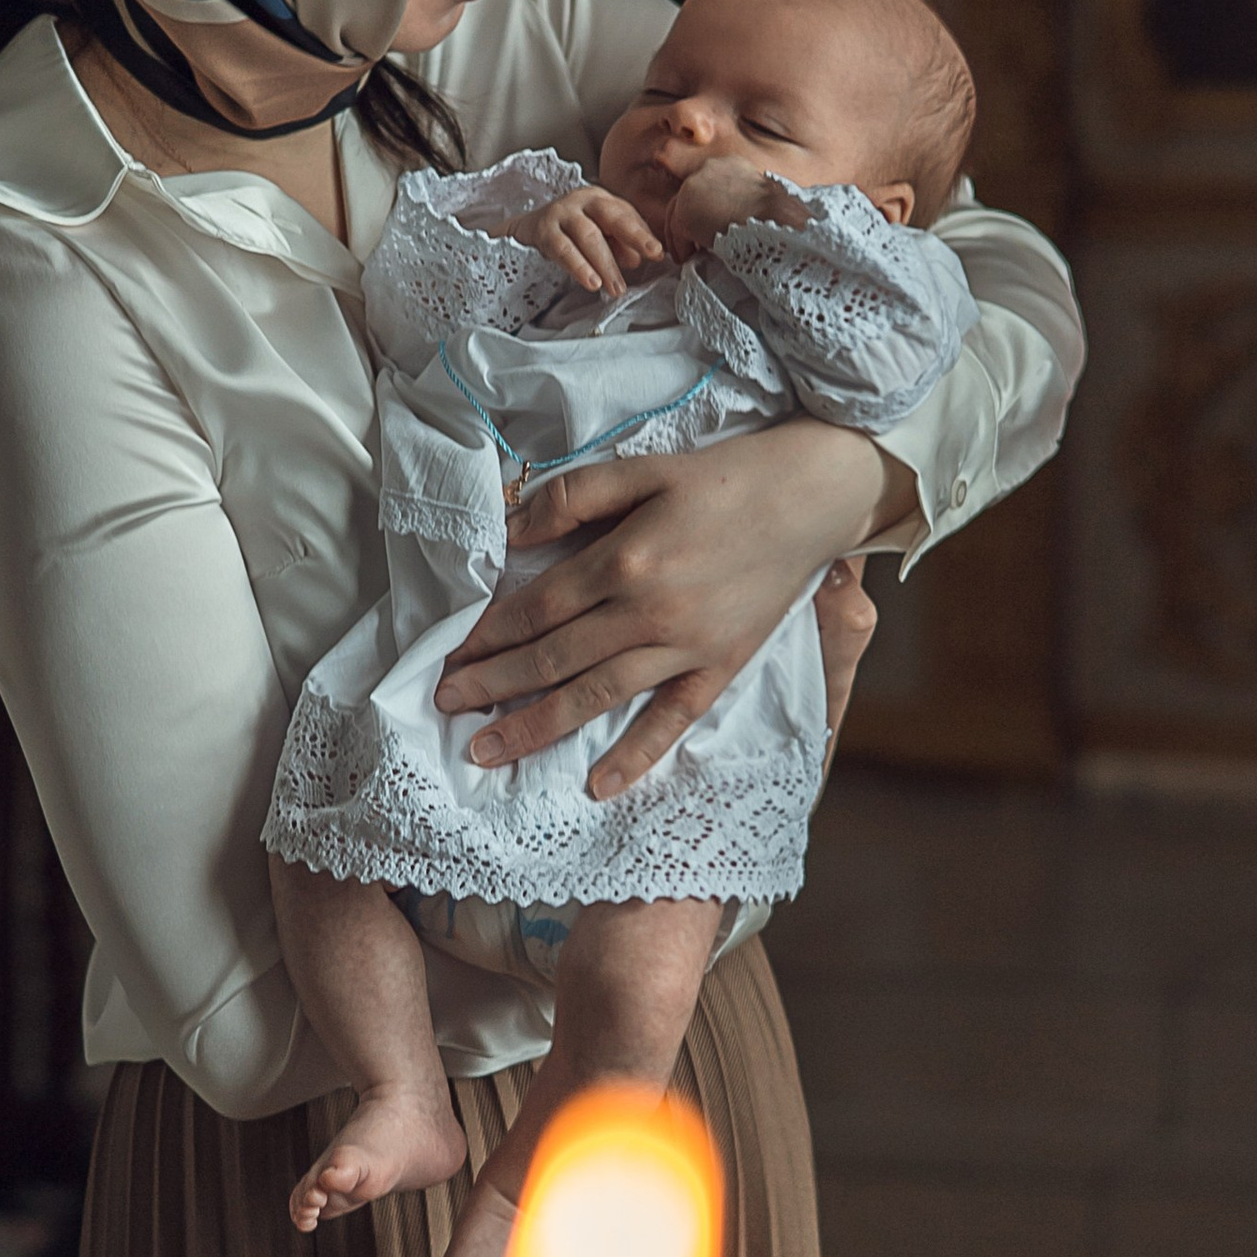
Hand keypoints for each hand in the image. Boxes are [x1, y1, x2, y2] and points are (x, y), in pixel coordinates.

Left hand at [436, 421, 909, 797]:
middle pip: (552, 659)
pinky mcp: (719, 668)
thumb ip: (572, 499)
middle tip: (444, 706)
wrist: (812, 498)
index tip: (448, 655)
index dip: (485, 635)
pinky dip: (635, 757)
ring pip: (595, 697)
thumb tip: (510, 532)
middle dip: (491, 685)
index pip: (535, 609)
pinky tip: (597, 786)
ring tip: (487, 751)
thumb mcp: (642, 470)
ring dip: (535, 727)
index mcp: (625, 561)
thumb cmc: (725, 479)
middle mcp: (649, 613)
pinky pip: (671, 721)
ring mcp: (685, 648)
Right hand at [523, 181, 665, 299]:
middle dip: (632, 238)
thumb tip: (637, 259)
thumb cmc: (570, 232)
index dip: (642, 234)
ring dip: (605, 263)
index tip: (658, 253)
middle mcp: (582, 201)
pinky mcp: (543, 230)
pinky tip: (591, 282)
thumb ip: (620, 245)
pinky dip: (578, 266)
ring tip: (616, 287)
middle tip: (645, 263)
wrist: (527, 227)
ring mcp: (561, 213)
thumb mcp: (598, 235)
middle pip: (611, 217)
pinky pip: (563, 249)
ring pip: (588, 236)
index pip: (626, 215)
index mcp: (601, 200)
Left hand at [667, 152, 802, 249]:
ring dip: (681, 236)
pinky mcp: (686, 211)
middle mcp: (710, 169)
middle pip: (689, 195)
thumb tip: (734, 220)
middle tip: (693, 241)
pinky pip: (678, 232)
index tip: (709, 224)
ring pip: (678, 212)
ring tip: (688, 254)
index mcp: (731, 164)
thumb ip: (742, 203)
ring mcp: (694, 188)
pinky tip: (688, 259)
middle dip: (689, 218)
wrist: (776, 220)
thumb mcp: (760, 199)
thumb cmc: (777, 217)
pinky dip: (682, 247)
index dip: (707, 206)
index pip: (709, 184)